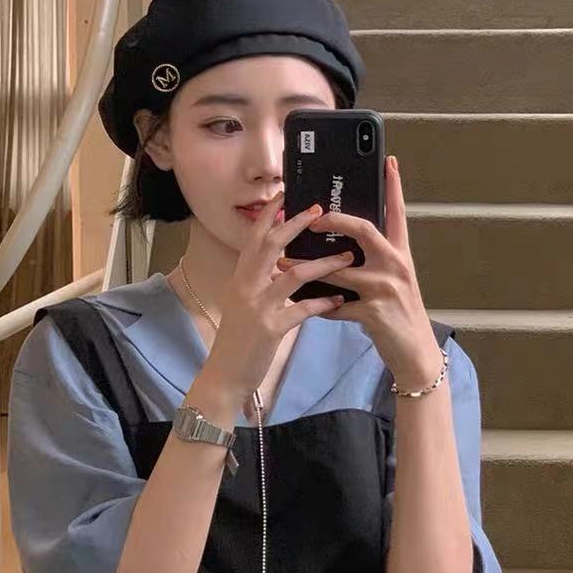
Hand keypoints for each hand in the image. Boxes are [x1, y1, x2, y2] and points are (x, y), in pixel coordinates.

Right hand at [205, 191, 355, 404]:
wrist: (224, 376)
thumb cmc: (236, 342)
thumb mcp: (241, 305)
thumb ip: (257, 284)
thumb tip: (279, 265)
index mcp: (240, 279)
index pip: (254, 239)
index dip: (269, 216)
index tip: (285, 196)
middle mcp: (246, 287)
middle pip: (272, 246)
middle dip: (296, 225)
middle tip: (320, 211)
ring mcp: (257, 307)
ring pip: (293, 274)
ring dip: (323, 263)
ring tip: (347, 257)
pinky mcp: (271, 328)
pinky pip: (302, 309)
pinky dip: (323, 302)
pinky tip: (339, 299)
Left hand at [274, 156, 441, 387]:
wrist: (414, 352)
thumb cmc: (398, 313)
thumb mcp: (393, 281)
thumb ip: (374, 260)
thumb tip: (341, 245)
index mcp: (400, 254)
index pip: (397, 213)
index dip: (393, 187)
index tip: (388, 162)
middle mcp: (395, 265)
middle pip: (363, 230)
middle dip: (334, 220)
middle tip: (311, 218)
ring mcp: (385, 289)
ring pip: (338, 270)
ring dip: (306, 268)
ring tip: (284, 263)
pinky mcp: (373, 313)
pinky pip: (334, 304)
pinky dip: (315, 305)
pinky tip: (301, 304)